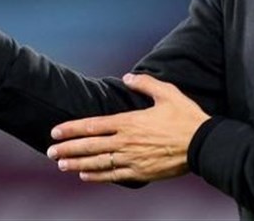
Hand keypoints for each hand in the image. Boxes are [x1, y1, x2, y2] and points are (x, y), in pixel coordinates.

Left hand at [47, 73, 209, 182]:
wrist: (203, 144)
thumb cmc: (186, 117)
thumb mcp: (167, 93)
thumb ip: (145, 84)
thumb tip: (128, 77)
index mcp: (129, 122)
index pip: (93, 126)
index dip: (72, 129)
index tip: (56, 131)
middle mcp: (126, 142)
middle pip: (90, 146)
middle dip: (67, 148)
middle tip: (50, 151)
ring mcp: (132, 159)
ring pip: (97, 163)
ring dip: (77, 164)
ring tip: (61, 164)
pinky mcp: (140, 172)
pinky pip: (113, 175)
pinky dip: (96, 176)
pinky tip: (85, 175)